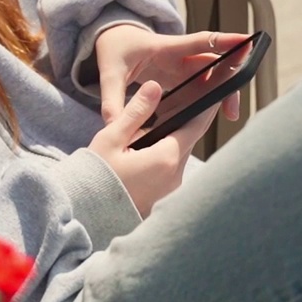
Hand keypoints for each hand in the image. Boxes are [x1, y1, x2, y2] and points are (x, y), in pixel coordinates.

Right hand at [87, 79, 220, 216]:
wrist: (86, 213)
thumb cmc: (95, 175)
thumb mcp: (112, 138)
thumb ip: (136, 111)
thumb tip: (155, 88)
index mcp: (165, 159)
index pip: (196, 126)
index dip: (207, 106)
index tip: (215, 91)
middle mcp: (174, 177)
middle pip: (188, 140)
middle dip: (187, 119)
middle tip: (187, 95)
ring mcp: (170, 190)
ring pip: (179, 154)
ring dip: (174, 137)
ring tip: (161, 118)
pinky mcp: (162, 198)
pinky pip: (171, 168)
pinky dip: (166, 153)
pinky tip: (149, 144)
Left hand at [93, 25, 248, 123]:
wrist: (115, 40)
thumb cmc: (115, 49)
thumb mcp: (109, 71)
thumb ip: (112, 98)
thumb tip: (114, 124)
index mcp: (166, 48)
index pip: (200, 42)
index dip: (225, 41)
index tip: (247, 42)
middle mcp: (180, 56)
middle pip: (214, 64)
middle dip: (230, 78)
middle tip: (234, 103)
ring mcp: (182, 67)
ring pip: (212, 78)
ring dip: (222, 93)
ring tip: (229, 115)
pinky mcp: (181, 78)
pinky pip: (200, 88)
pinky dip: (207, 101)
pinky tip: (208, 119)